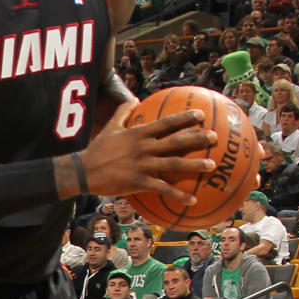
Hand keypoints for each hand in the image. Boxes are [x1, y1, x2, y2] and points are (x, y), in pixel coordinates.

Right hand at [76, 109, 216, 206]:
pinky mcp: (138, 182)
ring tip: (212, 165)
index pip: (166, 123)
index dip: (185, 118)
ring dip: (194, 165)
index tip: (202, 115)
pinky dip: (178, 195)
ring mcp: (142, 165)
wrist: (83, 172)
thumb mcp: (110, 127)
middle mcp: (144, 148)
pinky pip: (162, 189)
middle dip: (197, 139)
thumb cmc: (98, 149)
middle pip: (175, 142)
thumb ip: (123, 112)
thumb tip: (134, 98)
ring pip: (173, 164)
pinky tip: (193, 200)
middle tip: (215, 137)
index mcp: (139, 134)